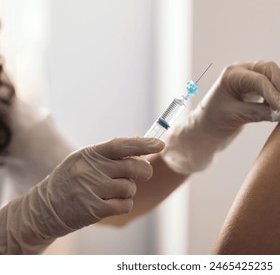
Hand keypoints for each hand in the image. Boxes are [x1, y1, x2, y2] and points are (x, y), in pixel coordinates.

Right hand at [0, 137, 163, 253]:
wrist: (45, 208)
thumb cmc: (72, 181)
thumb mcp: (84, 161)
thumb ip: (110, 156)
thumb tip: (144, 152)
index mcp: (89, 154)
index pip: (121, 145)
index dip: (143, 144)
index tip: (160, 144)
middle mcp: (90, 170)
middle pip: (133, 168)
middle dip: (145, 171)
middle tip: (143, 174)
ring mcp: (91, 190)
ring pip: (130, 188)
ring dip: (129, 191)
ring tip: (114, 191)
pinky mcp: (94, 210)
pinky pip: (125, 205)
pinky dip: (124, 204)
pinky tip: (111, 203)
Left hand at [161, 61, 279, 173]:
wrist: (204, 131)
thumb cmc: (213, 123)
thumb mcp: (235, 117)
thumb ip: (259, 112)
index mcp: (232, 75)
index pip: (259, 79)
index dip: (273, 93)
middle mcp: (241, 71)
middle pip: (269, 69)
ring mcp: (248, 77)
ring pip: (273, 74)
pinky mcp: (254, 87)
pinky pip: (272, 84)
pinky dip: (279, 93)